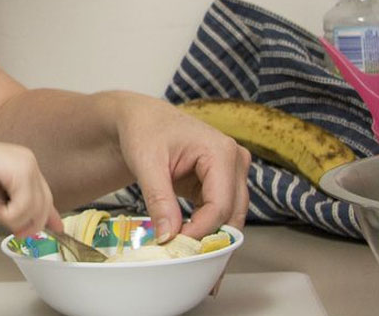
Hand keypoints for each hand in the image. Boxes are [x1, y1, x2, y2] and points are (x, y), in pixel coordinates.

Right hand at [0, 140, 60, 237]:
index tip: (57, 228)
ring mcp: (27, 165)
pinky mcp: (21, 171)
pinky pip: (23, 205)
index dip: (51, 214)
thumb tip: (24, 227)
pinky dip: (8, 213)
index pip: (44, 194)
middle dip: (32, 224)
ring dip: (14, 219)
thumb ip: (13, 207)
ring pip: (34, 207)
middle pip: (44, 203)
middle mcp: (29, 163)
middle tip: (19, 234)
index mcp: (24, 166)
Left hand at [111, 92, 250, 240]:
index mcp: (221, 152)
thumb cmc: (144, 132)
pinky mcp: (222, 184)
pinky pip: (219, 213)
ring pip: (230, 217)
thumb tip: (168, 236)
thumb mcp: (146, 163)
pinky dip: (204, 228)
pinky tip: (186, 241)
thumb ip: (159, 200)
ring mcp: (232, 173)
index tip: (176, 246)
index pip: (220, 205)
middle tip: (183, 259)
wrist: (143, 119)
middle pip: (231, 214)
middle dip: (209, 238)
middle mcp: (235, 162)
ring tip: (184, 254)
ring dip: (209, 236)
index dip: (200, 230)